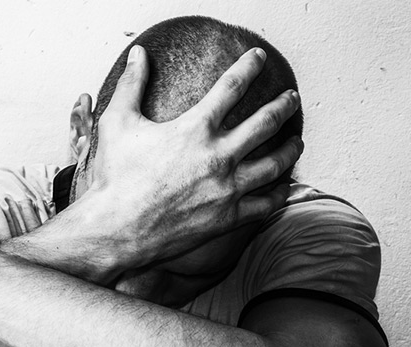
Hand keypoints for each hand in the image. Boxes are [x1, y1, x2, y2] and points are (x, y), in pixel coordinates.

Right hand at [77, 45, 302, 269]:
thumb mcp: (117, 122)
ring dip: (291, 147)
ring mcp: (227, 188)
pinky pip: (266, 203)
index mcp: (195, 129)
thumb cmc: (114, 177)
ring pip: (275, 163)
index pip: (232, 86)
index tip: (259, 57)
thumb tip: (138, 53)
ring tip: (296, 140)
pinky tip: (284, 185)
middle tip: (292, 97)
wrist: (116, 229)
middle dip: (283, 105)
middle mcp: (218, 156)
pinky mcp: (228, 217)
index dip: (249, 66)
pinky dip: (280, 192)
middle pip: (265, 122)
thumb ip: (131, 84)